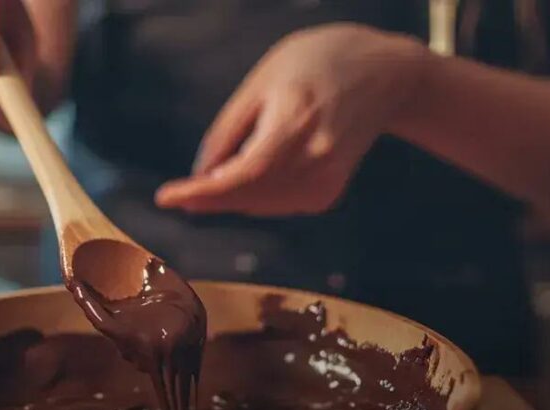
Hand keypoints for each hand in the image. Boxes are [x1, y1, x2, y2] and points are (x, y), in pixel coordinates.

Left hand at [155, 24, 427, 215]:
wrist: (384, 75)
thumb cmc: (316, 65)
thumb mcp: (262, 82)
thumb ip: (229, 132)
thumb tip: (200, 176)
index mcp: (297, 122)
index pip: (244, 173)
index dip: (203, 192)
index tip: (165, 197)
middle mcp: (317, 159)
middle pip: (248, 195)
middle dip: (208, 198)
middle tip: (177, 194)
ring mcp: (327, 182)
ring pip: (260, 205)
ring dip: (230, 198)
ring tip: (218, 176)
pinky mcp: (329, 193)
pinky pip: (276, 204)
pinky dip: (254, 196)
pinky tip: (252, 174)